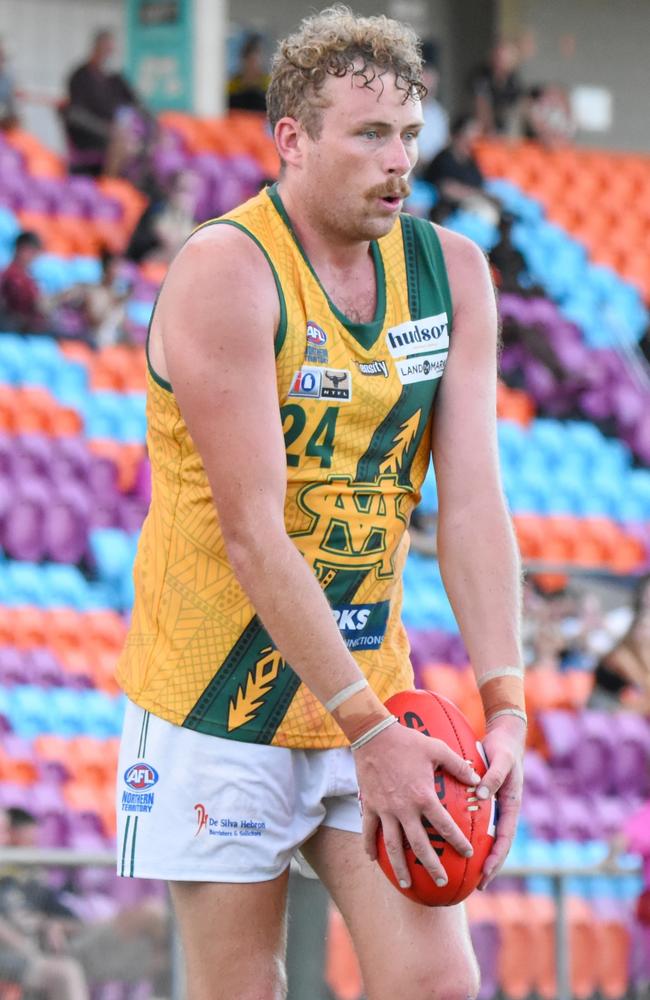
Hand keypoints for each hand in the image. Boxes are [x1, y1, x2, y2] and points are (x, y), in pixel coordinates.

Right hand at [354, 722, 481, 888]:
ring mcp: (385, 810)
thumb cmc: (408, 741)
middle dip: (431, 866)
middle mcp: (404, 808)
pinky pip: (368, 831)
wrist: (373, 735)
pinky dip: (370, 847)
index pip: (444, 825)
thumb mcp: (437, 749)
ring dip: (399, 867)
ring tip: (406, 884)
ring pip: (392, 846)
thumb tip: (477, 779)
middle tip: (442, 881)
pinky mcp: (370, 806)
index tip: (467, 853)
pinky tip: (374, 860)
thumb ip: (458, 766)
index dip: (458, 841)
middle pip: (419, 844)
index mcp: (423, 796)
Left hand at [476, 714, 525, 889]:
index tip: (486, 873)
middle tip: (477, 886)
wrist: (506, 737)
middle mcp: (504, 811)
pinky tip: (454, 842)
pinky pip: (479, 822)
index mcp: (511, 806)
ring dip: (480, 855)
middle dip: (489, 866)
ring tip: (465, 874)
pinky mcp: (486, 802)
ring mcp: (496, 808)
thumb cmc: (504, 749)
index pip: (505, 839)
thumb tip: (481, 794)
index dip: (496, 858)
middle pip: (497, 844)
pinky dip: (470, 834)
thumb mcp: (501, 761)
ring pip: (488, 837)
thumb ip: (493, 777)